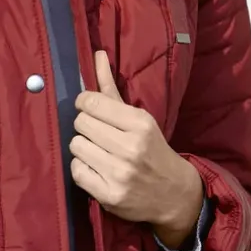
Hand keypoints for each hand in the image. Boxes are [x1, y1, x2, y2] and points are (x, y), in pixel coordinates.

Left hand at [70, 50, 203, 242]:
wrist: (175, 195)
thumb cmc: (153, 150)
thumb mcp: (140, 118)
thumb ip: (111, 88)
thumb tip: (96, 55)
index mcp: (140, 123)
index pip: (91, 102)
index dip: (84, 103)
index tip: (90, 109)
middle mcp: (130, 148)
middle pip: (81, 123)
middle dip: (85, 126)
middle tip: (98, 134)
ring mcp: (119, 173)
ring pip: (75, 145)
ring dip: (83, 147)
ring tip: (98, 152)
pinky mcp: (108, 195)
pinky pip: (76, 170)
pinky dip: (82, 168)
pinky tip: (96, 168)